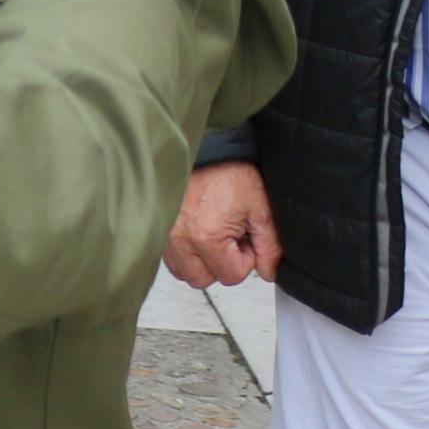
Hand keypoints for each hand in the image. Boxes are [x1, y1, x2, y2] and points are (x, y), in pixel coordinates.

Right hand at [163, 160, 280, 285]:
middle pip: (203, 280)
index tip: (246, 237)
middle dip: (221, 265)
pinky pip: (170, 257)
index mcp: (206, 236)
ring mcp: (164, 234)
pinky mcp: (158, 228)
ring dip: (201, 262)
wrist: (207, 148)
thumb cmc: (230, 173)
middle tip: (231, 240)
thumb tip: (268, 272)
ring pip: (183, 272)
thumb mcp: (261, 210)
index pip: (231, 276)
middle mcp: (179, 239)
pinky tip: (199, 233)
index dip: (246, 259)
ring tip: (214, 236)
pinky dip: (186, 252)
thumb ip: (269, 247)